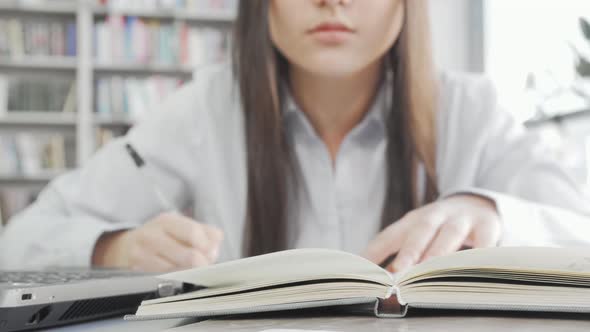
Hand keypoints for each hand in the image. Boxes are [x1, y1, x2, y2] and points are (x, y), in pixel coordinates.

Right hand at [92, 212, 223, 272]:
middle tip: (204, 265)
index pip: (194, 233)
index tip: (211, 253)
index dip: (207, 247)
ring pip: (179, 271)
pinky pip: (166, 278)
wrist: (126, 247)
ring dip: (191, 272)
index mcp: (167, 220)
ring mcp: (142, 254)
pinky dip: (177, 277)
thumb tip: (214, 250)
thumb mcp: (183, 226)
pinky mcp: (138, 269)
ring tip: (191, 268)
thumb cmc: (163, 236)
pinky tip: (178, 273)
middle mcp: (152, 235)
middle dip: (202, 264)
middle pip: (189, 257)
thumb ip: (206, 233)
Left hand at [362, 194, 500, 271]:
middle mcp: (435, 215)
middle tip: (398, 272)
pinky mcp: (487, 225)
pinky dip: (480, 251)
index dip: (376, 251)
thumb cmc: (438, 227)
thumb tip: (370, 278)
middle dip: (409, 252)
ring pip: (450, 233)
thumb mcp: (415, 234)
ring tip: (429, 271)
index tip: (364, 270)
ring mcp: (461, 219)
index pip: (390, 235)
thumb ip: (393, 253)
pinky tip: (473, 267)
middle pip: (420, 231)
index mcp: (412, 221)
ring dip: (439, 252)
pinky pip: (485, 239)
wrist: (477, 203)